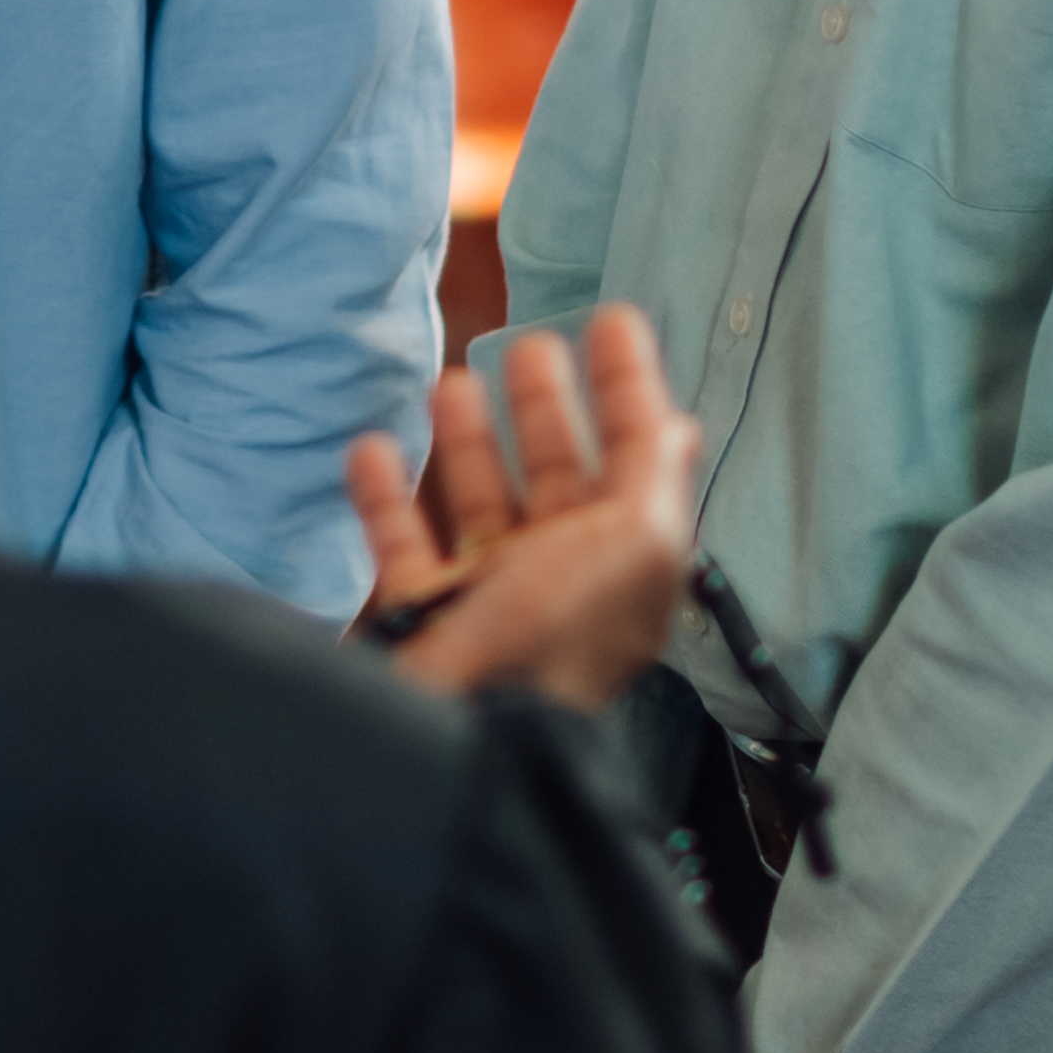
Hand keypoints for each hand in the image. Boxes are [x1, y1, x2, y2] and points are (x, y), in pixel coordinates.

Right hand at [346, 305, 703, 720]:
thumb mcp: (636, 546)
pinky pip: (402, 545)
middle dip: (548, 408)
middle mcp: (561, 580)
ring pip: (481, 505)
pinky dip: (385, 495)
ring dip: (469, 442)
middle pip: (557, 477)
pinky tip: (372, 448)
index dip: (630, 388)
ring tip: (453, 385)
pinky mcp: (422, 617)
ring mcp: (489, 600)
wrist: (457, 732)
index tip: (614, 320)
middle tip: (530, 343)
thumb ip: (655, 478)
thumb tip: (680, 425)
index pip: (637, 458)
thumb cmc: (554, 636)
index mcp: (622, 563)